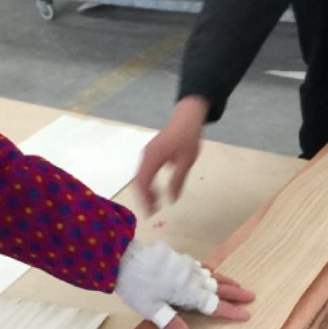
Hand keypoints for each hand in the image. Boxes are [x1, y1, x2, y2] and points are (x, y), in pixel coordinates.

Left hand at [116, 239, 254, 328]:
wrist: (123, 257)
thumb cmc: (136, 285)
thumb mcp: (151, 309)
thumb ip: (171, 322)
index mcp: (187, 292)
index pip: (214, 305)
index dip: (231, 311)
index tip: (246, 314)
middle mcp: (191, 278)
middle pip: (218, 288)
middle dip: (235, 293)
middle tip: (251, 296)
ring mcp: (185, 266)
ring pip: (211, 275)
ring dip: (225, 281)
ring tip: (237, 285)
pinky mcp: (177, 258)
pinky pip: (200, 266)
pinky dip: (210, 272)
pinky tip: (210, 272)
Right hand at [135, 96, 208, 213]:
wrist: (187, 117)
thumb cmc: (188, 137)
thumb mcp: (186, 162)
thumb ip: (177, 181)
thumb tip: (171, 200)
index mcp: (153, 157)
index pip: (143, 182)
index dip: (145, 199)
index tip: (150, 212)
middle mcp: (146, 155)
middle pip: (139, 181)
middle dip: (144, 197)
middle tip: (152, 211)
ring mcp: (147, 153)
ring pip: (141, 176)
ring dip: (146, 191)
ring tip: (155, 203)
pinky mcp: (151, 152)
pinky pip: (145, 171)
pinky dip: (148, 183)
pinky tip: (156, 190)